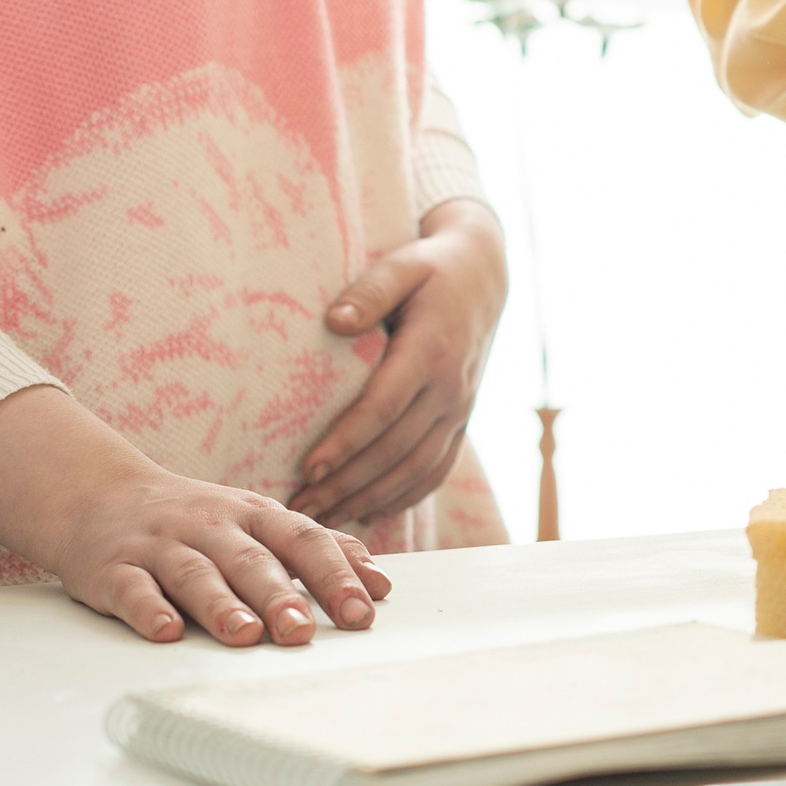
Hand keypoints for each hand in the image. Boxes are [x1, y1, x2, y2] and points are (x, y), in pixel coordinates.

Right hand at [0, 386, 389, 644]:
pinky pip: (131, 588)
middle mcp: (212, 526)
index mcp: (256, 516)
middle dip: (281, 595)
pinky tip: (165, 631)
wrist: (99, 494)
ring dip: (221, 605)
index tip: (364, 610)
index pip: (305, 542)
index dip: (336, 575)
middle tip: (303, 631)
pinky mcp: (112, 568)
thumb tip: (379, 582)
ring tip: (246, 636)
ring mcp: (161, 545)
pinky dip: (148, 609)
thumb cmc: (197, 520)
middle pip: (252, 560)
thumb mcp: (260, 523)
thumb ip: (318, 549)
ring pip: (195, 573)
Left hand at [294, 198, 506, 528]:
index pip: (385, 407)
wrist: (486, 276)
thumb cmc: (432, 268)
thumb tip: (336, 320)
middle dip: (347, 484)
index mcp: (433, 350)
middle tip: (300, 509)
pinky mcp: (462, 419)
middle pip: (396, 449)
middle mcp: (451, 388)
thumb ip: (370, 291)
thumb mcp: (403, 265)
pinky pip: (436, 469)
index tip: (309, 469)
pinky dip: (404, 497)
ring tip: (323, 520)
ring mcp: (460, 408)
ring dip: (370, 498)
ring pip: (416, 468)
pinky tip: (369, 513)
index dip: (347, 442)